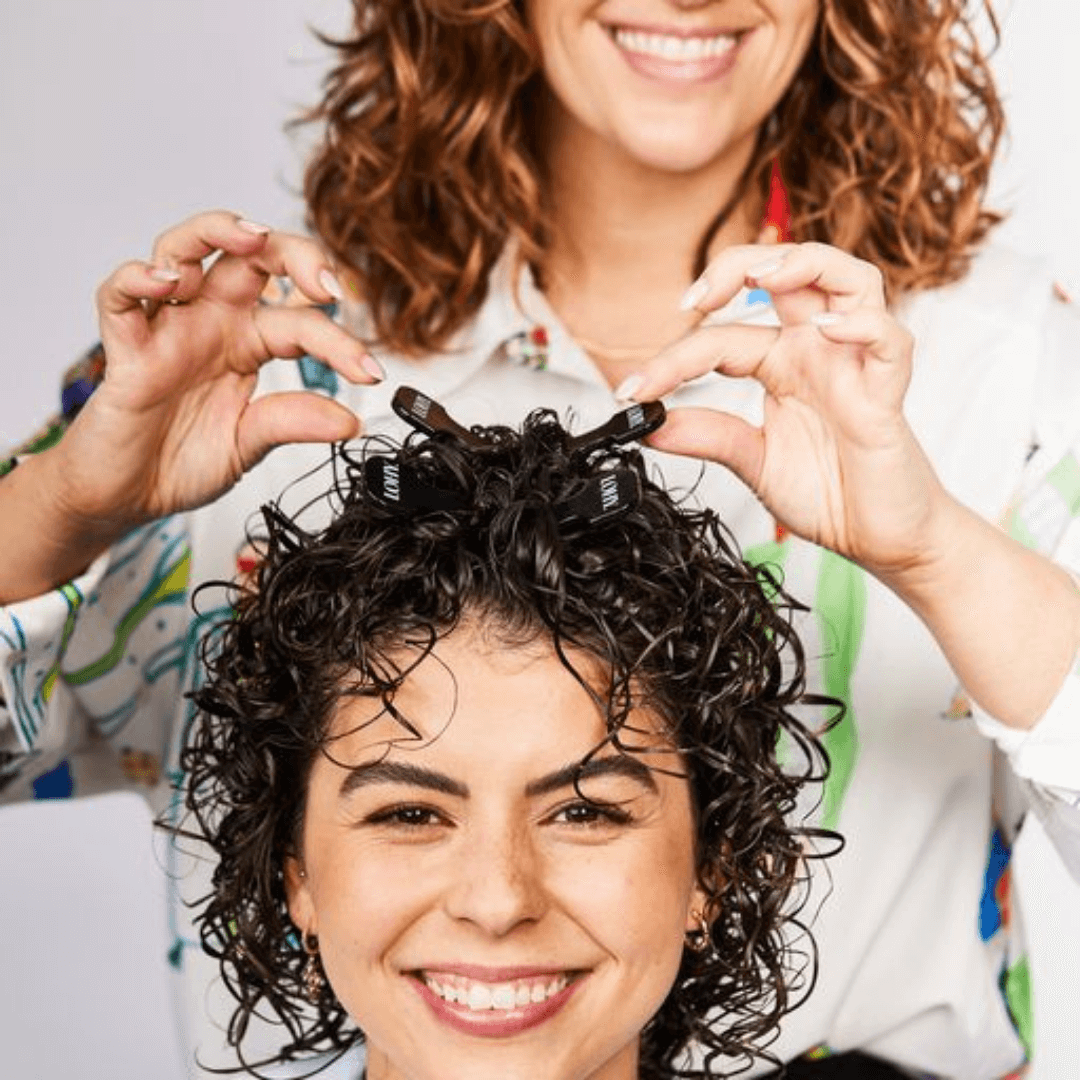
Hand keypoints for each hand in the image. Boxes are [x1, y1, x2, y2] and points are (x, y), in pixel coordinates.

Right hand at [52, 210, 380, 539]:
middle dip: (292, 252)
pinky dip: (138, 277)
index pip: (300, 320)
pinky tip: (167, 282)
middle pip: (249, 256)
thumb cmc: (178, 462)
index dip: (340, 342)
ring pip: (183, 249)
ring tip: (251, 236)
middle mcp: (208, 323)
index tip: (370, 373)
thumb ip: (290, 423)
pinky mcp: (124, 347)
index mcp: (245, 343)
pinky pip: (120, 295)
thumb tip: (349, 421)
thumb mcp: (247, 445)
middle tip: (328, 284)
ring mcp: (166, 328)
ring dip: (217, 230)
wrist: (125, 496)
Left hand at [623, 242, 949, 576]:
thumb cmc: (830, 493)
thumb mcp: (751, 462)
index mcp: (782, 363)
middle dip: (739, 265)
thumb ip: (707, 436)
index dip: (671, 359)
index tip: (631, 391)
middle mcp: (818, 352)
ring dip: (804, 264)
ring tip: (761, 279)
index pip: (721, 337)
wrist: (881, 538)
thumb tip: (648, 425)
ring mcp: (855, 366)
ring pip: (850, 279)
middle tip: (692, 300)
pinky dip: (862, 324)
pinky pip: (890, 341)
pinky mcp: (887, 395)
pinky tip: (827, 329)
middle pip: (790, 271)